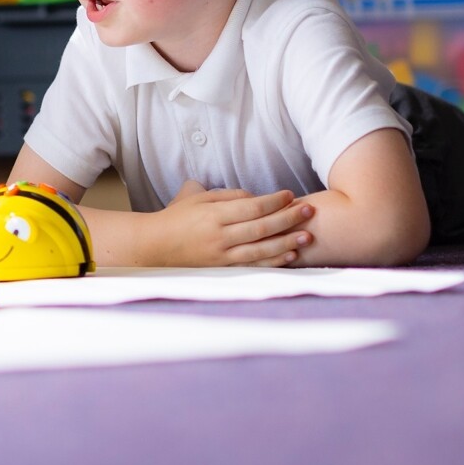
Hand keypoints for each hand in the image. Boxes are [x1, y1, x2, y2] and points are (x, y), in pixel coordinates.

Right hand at [155, 180, 313, 266]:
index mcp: (213, 215)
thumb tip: (256, 198)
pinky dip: (274, 262)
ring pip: (262, 250)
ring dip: (287, 242)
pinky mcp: (223, 269)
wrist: (154, 246)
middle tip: (309, 210)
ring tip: (308, 235)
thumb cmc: (176, 217)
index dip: (274, 201)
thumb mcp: (198, 197)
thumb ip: (228, 195)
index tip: (290, 195)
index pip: (251, 207)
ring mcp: (222, 255)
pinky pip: (254, 266)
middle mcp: (219, 236)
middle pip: (261, 227)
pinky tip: (291, 256)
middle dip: (288, 218)